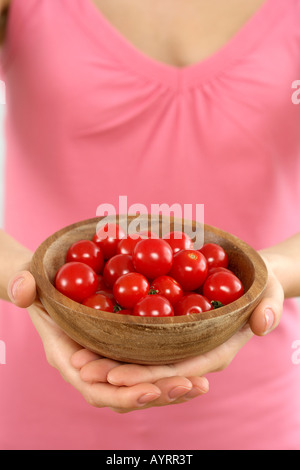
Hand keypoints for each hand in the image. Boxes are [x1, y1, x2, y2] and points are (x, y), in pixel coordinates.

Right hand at [7, 264, 208, 412]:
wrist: (51, 287)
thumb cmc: (40, 286)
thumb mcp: (30, 283)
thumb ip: (24, 287)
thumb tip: (24, 288)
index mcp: (70, 359)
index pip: (96, 389)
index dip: (122, 394)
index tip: (150, 391)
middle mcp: (94, 368)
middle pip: (128, 392)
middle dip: (159, 393)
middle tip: (190, 385)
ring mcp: (113, 361)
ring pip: (144, 384)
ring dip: (172, 386)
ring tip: (202, 382)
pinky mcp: (127, 350)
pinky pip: (151, 366)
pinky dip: (174, 369)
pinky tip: (198, 362)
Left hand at [73, 254, 283, 408]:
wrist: (246, 277)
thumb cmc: (258, 284)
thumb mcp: (267, 290)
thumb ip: (266, 307)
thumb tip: (261, 324)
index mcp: (214, 351)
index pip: (176, 370)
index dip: (146, 375)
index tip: (115, 377)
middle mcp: (192, 353)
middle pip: (151, 370)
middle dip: (117, 373)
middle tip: (81, 367)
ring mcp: (178, 343)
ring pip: (141, 359)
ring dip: (110, 361)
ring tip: (76, 357)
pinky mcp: (167, 330)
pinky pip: (140, 341)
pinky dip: (116, 342)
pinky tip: (90, 334)